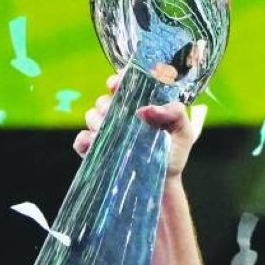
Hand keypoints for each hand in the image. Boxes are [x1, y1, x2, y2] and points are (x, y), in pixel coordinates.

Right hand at [74, 73, 197, 183]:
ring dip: (96, 121)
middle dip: (106, 104)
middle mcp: (120, 116)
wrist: (162, 184)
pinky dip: (84, 140)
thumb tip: (145, 109)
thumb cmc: (173, 155)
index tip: (115, 84)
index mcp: (139, 105)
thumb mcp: (183, 132)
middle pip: (103, 100)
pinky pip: (81, 140)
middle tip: (113, 114)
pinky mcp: (95, 150)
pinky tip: (94, 143)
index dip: (117, 80)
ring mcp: (106, 133)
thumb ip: (175, 113)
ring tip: (108, 132)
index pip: (124, 84)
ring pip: (91, 116)